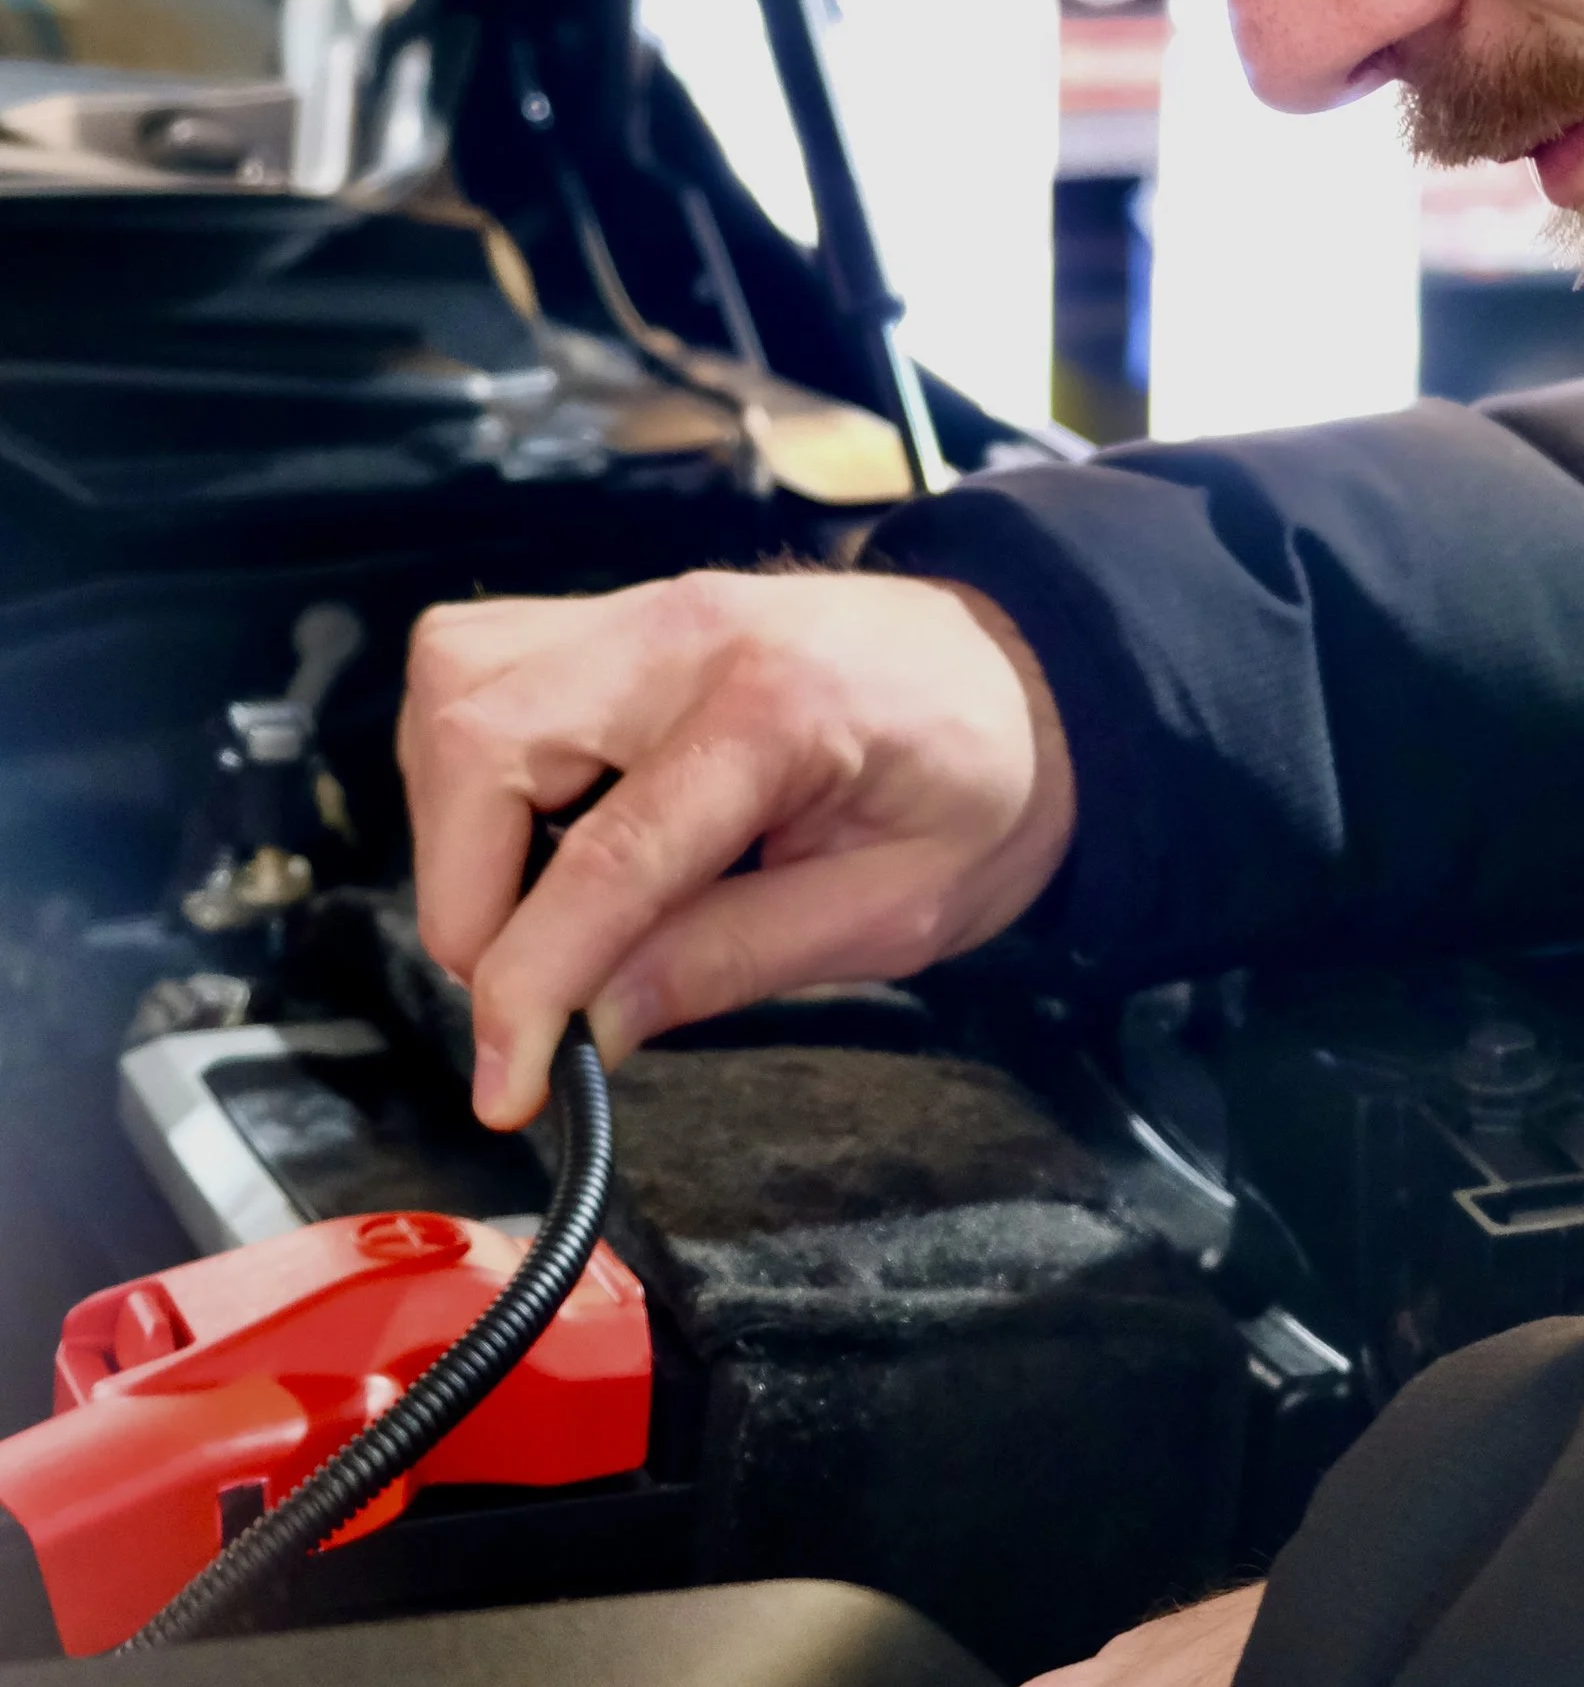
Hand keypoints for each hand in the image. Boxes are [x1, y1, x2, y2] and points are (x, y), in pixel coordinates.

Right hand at [399, 568, 1073, 1126]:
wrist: (1027, 672)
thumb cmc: (981, 785)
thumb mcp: (894, 910)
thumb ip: (730, 960)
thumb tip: (586, 1025)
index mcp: (781, 708)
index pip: (608, 857)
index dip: (530, 985)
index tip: (507, 1081)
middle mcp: (687, 631)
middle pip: (480, 738)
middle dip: (460, 892)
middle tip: (522, 991)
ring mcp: (642, 605)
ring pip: (454, 690)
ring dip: (456, 825)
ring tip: (540, 908)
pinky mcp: (615, 611)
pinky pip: (478, 669)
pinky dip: (471, 765)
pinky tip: (541, 829)